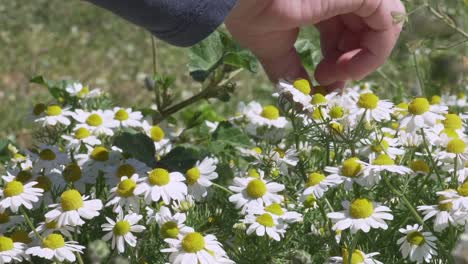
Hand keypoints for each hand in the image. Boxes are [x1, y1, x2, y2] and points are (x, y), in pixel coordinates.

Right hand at [225, 0, 404, 89]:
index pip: (344, 31)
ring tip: (335, 75)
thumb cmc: (250, 11)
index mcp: (321, 0)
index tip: (321, 81)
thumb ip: (291, 70)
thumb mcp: (274, 48)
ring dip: (363, 61)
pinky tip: (346, 70)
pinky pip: (387, 27)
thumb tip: (300, 100)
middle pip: (365, 32)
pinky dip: (373, 56)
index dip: (339, 59)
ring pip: (383, 29)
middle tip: (327, 81)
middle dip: (350, 62)